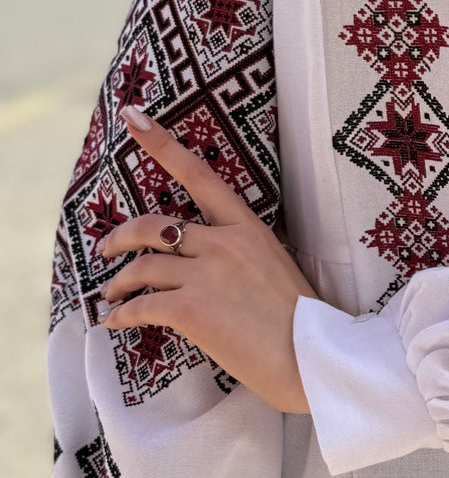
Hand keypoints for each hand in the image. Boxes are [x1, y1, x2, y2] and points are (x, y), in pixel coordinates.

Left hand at [99, 104, 314, 413]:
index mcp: (248, 228)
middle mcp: (225, 243)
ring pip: (142, 267)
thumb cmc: (300, 322)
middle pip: (152, 226)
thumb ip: (239, 251)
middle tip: (106, 250)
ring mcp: (208, 274)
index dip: (162, 144)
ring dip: (118, 283)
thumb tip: (203, 256)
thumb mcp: (275, 266)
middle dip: (119, 237)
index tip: (133, 116)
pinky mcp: (192, 309)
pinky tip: (115, 322)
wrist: (312, 361)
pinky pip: (140, 305)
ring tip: (112, 296)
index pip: (199, 176)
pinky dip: (121, 315)